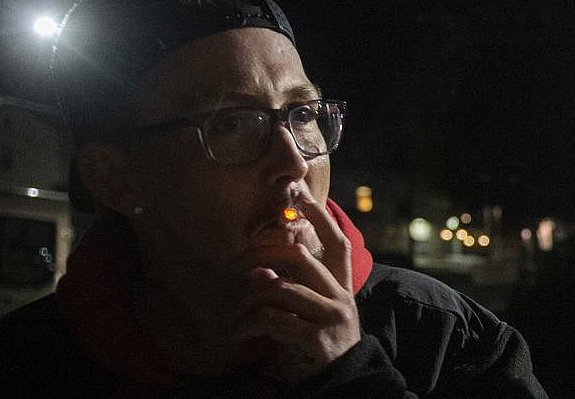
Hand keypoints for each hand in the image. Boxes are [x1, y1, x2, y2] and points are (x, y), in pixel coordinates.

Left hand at [232, 183, 359, 382]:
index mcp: (341, 286)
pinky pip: (272, 318)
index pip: (337, 242)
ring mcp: (331, 316)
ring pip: (280, 287)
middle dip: (262, 255)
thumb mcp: (312, 312)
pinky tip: (237, 333)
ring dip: (247, 297)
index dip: (320, 217)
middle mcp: (340, 296)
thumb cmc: (319, 345)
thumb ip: (294, 288)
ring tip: (232, 312)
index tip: (300, 194)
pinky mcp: (316, 337)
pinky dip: (248, 324)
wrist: (343, 384)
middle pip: (300, 257)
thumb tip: (260, 272)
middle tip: (234, 265)